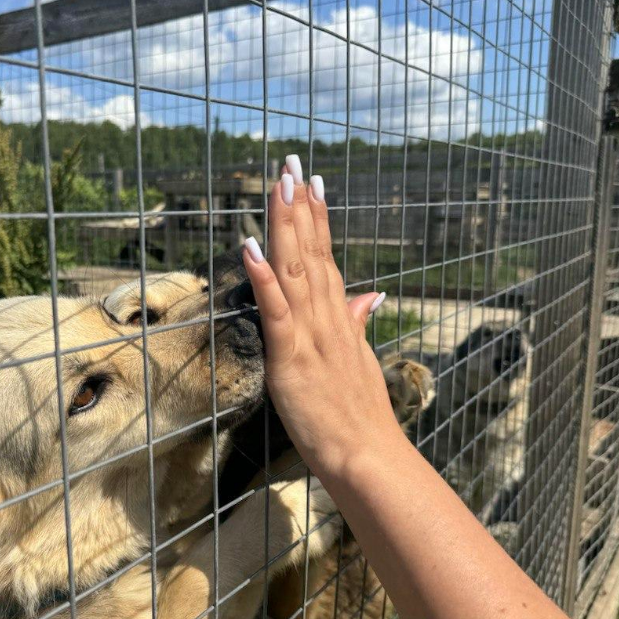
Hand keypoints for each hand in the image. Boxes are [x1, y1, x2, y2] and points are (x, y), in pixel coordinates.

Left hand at [242, 155, 406, 474]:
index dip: (317, 219)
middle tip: (290, 164)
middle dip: (299, 207)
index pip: (326, 258)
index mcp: (337, 318)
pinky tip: (251, 248)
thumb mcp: (358, 360)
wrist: (368, 455)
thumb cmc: (359, 414)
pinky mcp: (292, 357)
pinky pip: (276, 312)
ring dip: (284, 227)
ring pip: (295, 271)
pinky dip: (263, 278)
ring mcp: (310, 335)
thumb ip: (357, 321)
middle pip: (311, 253)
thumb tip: (368, 293)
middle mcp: (326, 318)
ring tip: (278, 186)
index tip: (311, 183)